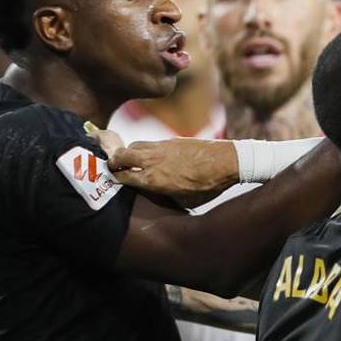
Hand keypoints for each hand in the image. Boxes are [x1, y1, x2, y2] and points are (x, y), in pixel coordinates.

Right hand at [87, 126, 237, 206]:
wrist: (226, 162)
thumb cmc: (208, 186)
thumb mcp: (184, 200)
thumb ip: (165, 194)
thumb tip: (157, 192)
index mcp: (153, 180)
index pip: (122, 176)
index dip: (115, 178)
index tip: (113, 179)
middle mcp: (152, 162)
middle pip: (120, 156)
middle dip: (113, 161)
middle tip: (114, 166)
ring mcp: (161, 148)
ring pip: (134, 145)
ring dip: (128, 152)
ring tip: (130, 159)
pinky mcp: (171, 140)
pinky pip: (149, 142)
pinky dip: (144, 148)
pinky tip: (150, 155)